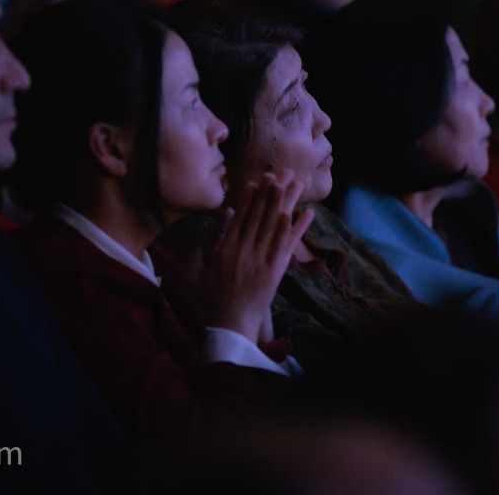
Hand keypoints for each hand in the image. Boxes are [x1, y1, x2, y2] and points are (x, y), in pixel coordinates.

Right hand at [201, 171, 312, 342]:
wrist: (230, 325)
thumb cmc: (211, 299)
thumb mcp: (196, 270)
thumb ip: (204, 244)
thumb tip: (221, 217)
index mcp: (225, 249)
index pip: (240, 217)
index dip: (251, 197)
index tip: (258, 180)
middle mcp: (244, 251)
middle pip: (260, 216)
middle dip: (270, 192)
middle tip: (280, 172)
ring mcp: (260, 261)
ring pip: (275, 226)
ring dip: (287, 203)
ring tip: (296, 184)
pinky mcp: (275, 272)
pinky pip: (286, 246)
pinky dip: (295, 229)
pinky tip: (303, 214)